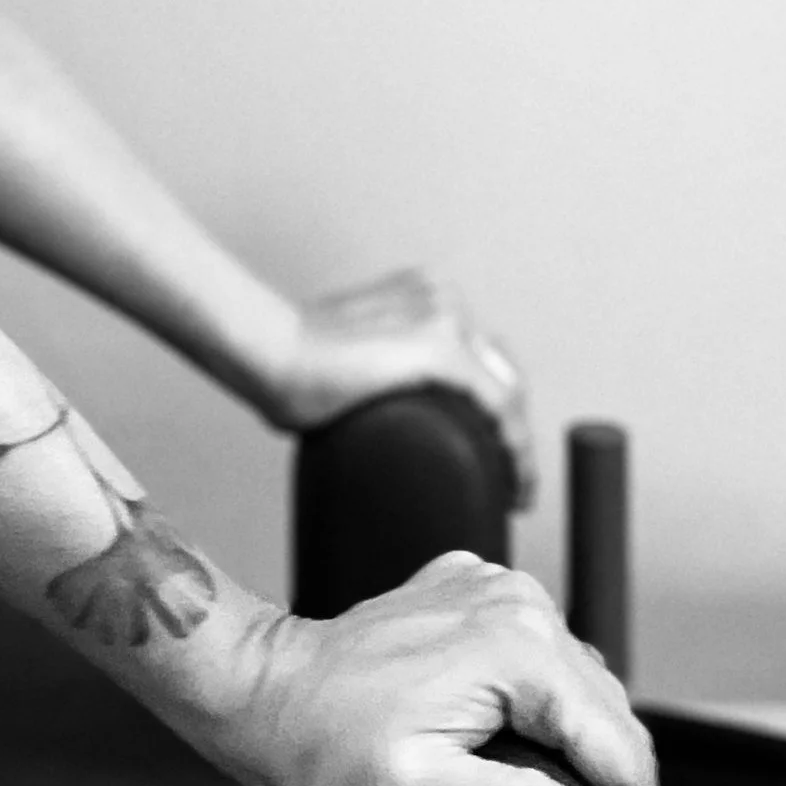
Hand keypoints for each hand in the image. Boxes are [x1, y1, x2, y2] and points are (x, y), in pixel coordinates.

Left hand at [219, 549, 671, 785]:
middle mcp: (519, 606)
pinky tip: (541, 775)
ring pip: (581, 702)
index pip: (622, 756)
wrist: (254, 692)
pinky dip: (553, 731)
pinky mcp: (473, 609)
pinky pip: (542, 678)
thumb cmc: (313, 747)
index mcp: (519, 645)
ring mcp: (496, 599)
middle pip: (611, 726)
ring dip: (592, 774)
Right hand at [255, 267, 536, 509]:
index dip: (498, 409)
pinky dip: (513, 446)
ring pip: (506, 389)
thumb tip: (386, 426)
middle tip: (510, 481)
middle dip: (512, 429)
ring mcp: (445, 316)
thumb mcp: (356, 362)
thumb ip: (382, 376)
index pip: (482, 355)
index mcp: (425, 296)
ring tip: (514, 489)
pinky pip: (498, 404)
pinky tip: (514, 482)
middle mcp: (443, 297)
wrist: (268, 351)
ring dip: (517, 443)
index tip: (497, 453)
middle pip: (501, 371)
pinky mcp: (440, 346)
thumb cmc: (292, 364)